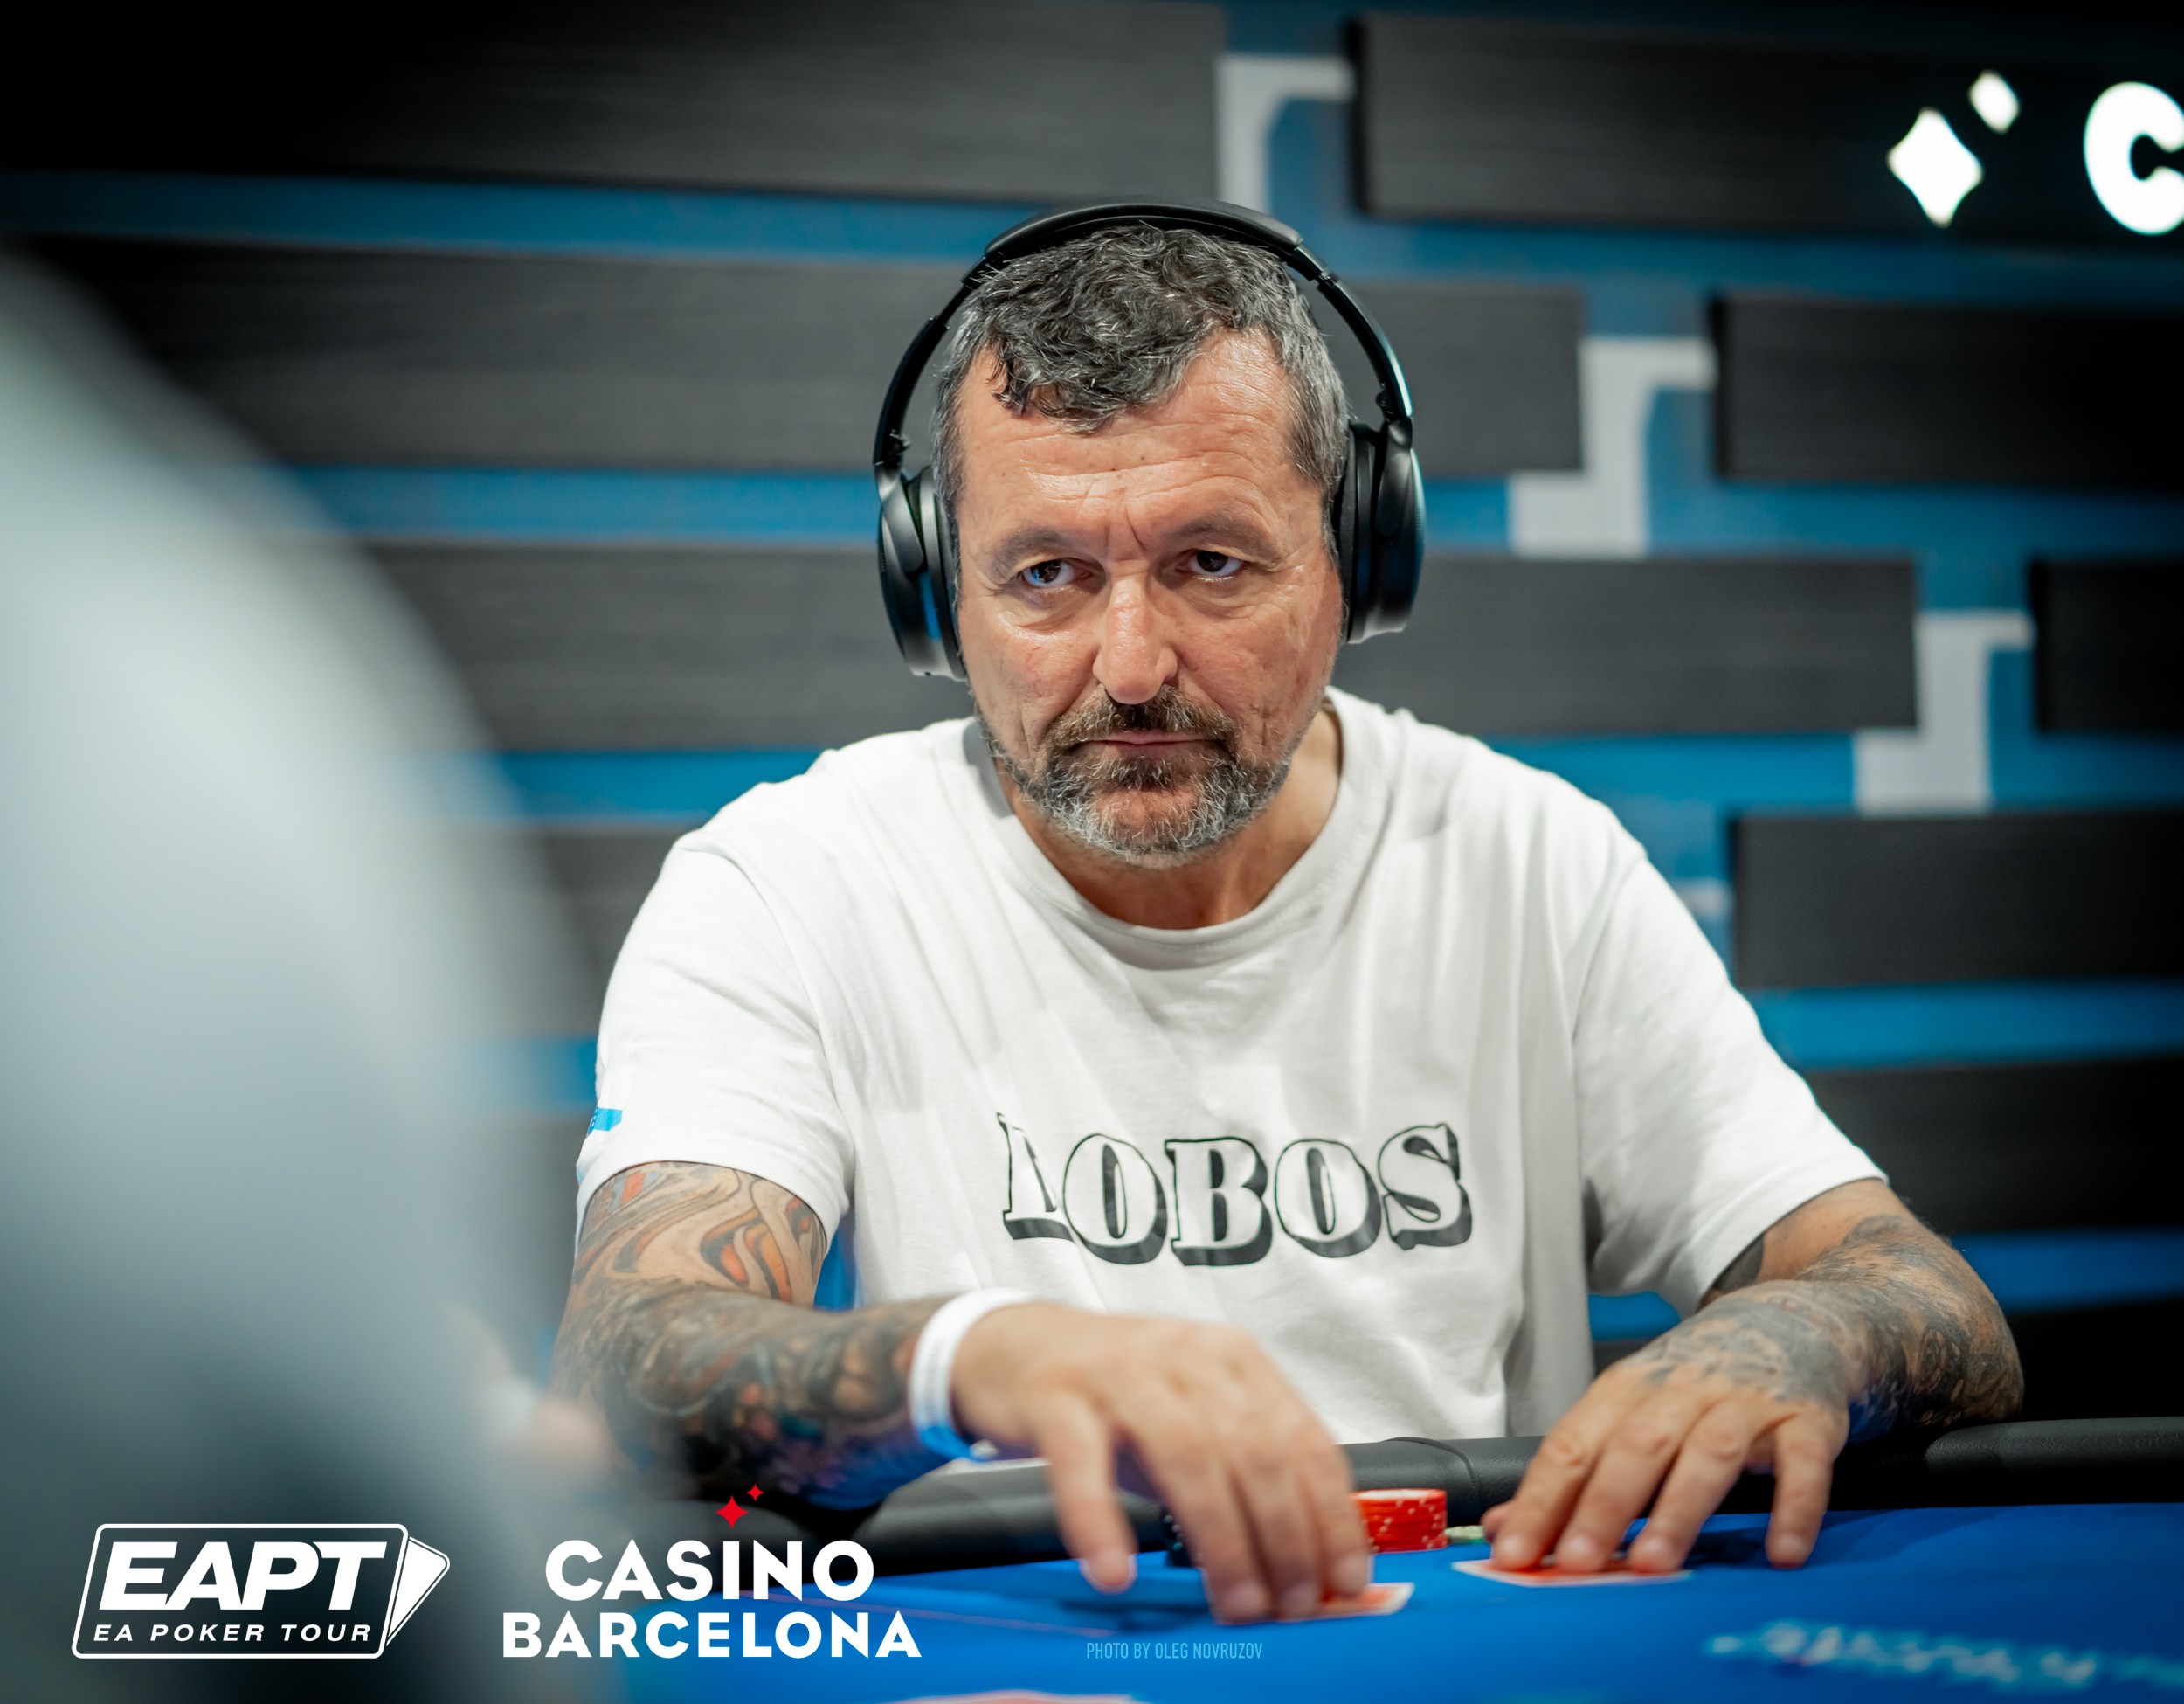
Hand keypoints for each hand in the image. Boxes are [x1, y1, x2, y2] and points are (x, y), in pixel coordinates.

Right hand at [951, 1303, 1370, 1620]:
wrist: (1014, 1345)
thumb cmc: (1117, 1395)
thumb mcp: (1194, 1419)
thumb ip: (1247, 1477)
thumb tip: (1313, 1566)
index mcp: (1234, 1358)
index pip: (1304, 1437)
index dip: (1331, 1514)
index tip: (1343, 1577)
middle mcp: (1185, 1355)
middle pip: (1254, 1449)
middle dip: (1282, 1537)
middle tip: (1288, 1604)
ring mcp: (1118, 1372)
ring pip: (1187, 1454)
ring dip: (1220, 1538)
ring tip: (1232, 1601)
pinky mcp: (1056, 1396)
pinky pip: (1081, 1463)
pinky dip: (1100, 1521)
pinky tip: (1114, 1568)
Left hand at [1481, 1288, 1856, 1573]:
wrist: (1790, 1319)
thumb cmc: (1699, 1381)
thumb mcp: (1633, 1410)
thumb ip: (1575, 1471)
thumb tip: (1506, 1526)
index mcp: (1629, 1391)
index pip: (1573, 1443)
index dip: (1541, 1498)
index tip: (1514, 1551)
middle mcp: (1683, 1390)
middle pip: (1635, 1447)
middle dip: (1603, 1507)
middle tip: (1577, 1562)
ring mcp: (1746, 1402)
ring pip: (1708, 1453)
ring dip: (1679, 1510)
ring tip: (1656, 1566)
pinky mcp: (1806, 1418)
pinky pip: (1802, 1463)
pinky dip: (1794, 1508)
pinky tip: (1781, 1554)